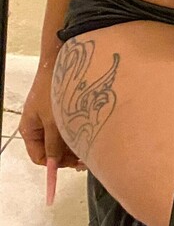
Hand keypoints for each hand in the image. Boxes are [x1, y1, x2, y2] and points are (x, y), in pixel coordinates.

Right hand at [18, 61, 85, 207]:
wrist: (61, 61)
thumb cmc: (54, 92)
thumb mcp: (54, 121)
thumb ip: (54, 144)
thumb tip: (54, 165)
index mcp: (30, 130)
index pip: (40, 157)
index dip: (55, 164)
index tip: (74, 163)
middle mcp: (39, 126)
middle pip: (52, 149)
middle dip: (68, 155)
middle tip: (87, 157)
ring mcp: (51, 118)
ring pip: (62, 140)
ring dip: (75, 145)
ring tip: (91, 146)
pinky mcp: (62, 111)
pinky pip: (69, 128)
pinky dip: (77, 133)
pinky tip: (90, 134)